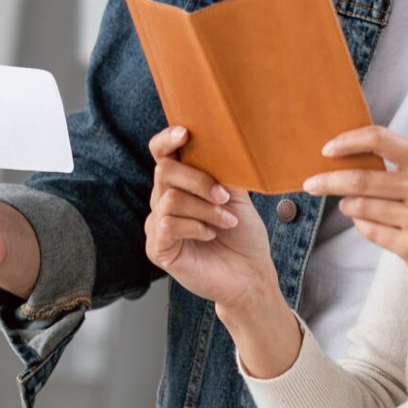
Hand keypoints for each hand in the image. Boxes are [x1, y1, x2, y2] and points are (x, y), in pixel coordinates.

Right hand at [145, 127, 281, 310]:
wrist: (250, 274)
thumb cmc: (242, 234)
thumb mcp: (236, 194)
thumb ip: (222, 169)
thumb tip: (220, 140)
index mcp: (181, 183)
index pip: (161, 154)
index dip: (166, 140)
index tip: (185, 133)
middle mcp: (163, 200)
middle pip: (164, 172)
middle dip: (199, 181)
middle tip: (225, 196)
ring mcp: (157, 225)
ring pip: (170, 199)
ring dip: (205, 209)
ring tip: (227, 220)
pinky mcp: (157, 248)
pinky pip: (167, 225)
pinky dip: (195, 226)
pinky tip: (210, 235)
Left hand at [304, 126, 407, 301]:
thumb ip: (402, 167)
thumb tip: (353, 159)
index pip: (379, 139)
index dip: (348, 141)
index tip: (328, 149)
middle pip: (359, 179)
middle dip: (327, 181)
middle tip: (310, 182)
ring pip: (359, 209)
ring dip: (348, 207)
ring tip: (351, 206)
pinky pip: (370, 232)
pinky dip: (362, 226)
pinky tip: (370, 224)